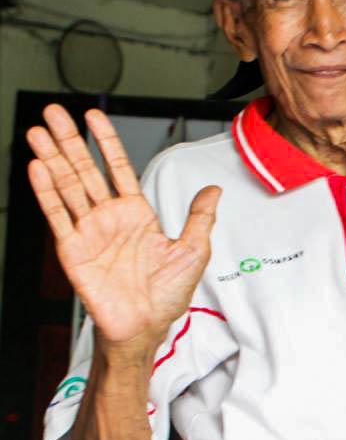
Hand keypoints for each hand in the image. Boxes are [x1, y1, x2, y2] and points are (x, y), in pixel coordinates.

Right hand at [26, 105, 220, 354]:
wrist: (145, 327)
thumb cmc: (167, 295)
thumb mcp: (194, 251)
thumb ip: (200, 217)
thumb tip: (213, 189)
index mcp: (137, 214)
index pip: (118, 167)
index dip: (106, 140)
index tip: (94, 115)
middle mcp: (109, 218)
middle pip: (85, 170)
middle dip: (70, 140)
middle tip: (53, 111)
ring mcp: (89, 231)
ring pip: (66, 186)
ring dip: (51, 158)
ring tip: (37, 131)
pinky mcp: (73, 250)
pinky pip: (58, 216)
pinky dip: (46, 192)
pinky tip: (38, 168)